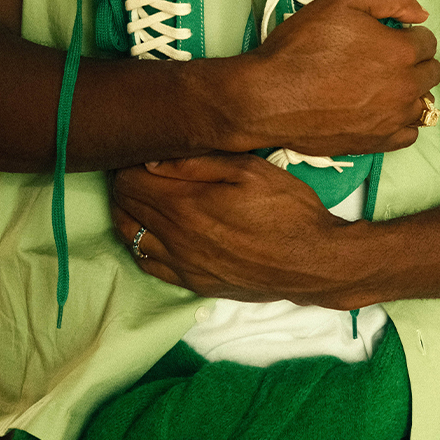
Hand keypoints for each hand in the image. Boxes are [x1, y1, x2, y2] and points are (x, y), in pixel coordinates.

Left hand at [111, 155, 364, 306]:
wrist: (314, 263)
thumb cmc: (288, 210)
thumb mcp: (250, 170)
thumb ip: (197, 163)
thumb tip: (152, 159)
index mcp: (186, 205)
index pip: (129, 182)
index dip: (129, 164)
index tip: (140, 154)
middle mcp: (176, 239)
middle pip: (124, 209)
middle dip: (125, 186)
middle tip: (138, 171)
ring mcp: (183, 266)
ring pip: (130, 239)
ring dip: (127, 215)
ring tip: (141, 199)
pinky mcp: (195, 284)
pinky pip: (149, 265)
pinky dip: (141, 245)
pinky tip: (153, 233)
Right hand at [236, 0, 439, 156]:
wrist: (269, 98)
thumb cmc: (301, 48)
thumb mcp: (342, 1)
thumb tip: (421, 13)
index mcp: (400, 52)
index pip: (427, 41)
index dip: (406, 34)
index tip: (386, 37)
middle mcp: (404, 88)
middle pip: (430, 72)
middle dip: (413, 61)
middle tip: (383, 59)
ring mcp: (392, 119)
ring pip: (423, 104)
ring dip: (411, 92)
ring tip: (383, 85)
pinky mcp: (377, 143)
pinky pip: (409, 134)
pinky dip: (401, 122)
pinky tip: (382, 111)